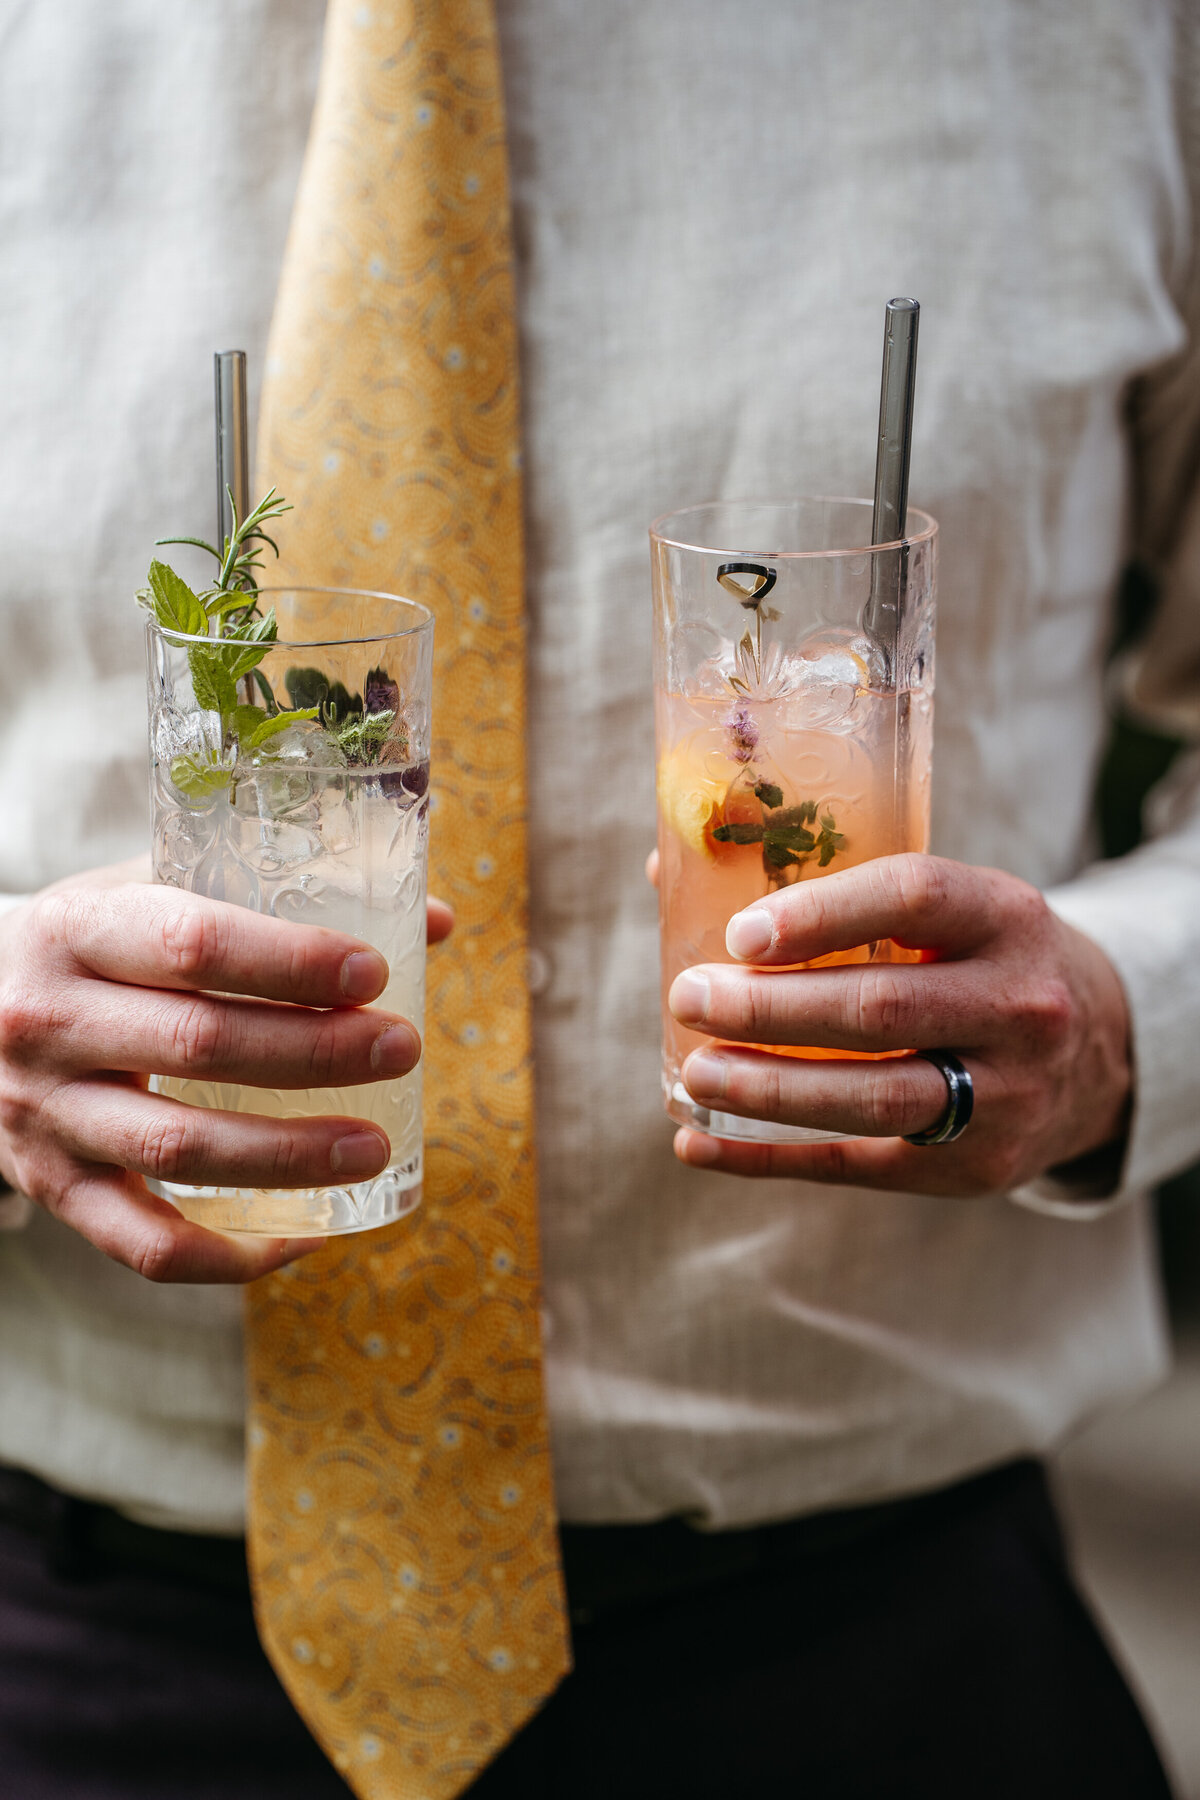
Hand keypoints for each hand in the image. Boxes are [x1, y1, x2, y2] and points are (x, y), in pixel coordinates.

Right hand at [0, 860, 452, 1281]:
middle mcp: (49, 1022)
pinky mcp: (51, 1188)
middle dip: (315, 1051)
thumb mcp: (154, 892)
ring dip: (289, 1155)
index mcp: (78, 929)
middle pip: (198, 1043)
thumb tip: (433, 923)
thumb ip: (280, 902)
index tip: (374, 974)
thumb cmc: (95, 946)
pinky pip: (143, 1244)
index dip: (289, 961)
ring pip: (176, 1148)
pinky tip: (307, 1235)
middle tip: (402, 1049)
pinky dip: (230, 1254)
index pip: (191, 942)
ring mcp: (45, 1114)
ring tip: (376, 1145)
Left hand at [666, 853, 1130, 1194]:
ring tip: (696, 1071)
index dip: (821, 914)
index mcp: (1006, 916)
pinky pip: (860, 1165)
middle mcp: (1019, 1005)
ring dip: (770, 1089)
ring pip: (875, 1097)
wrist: (1095, 1054)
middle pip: (881, 1009)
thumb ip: (834, 885)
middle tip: (692, 997)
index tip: (740, 933)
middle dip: (772, 1008)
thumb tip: (671, 866)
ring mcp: (1006, 1093)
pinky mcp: (976, 1166)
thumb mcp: (951, 908)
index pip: (914, 898)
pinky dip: (770, 1158)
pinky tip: (699, 1142)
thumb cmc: (977, 959)